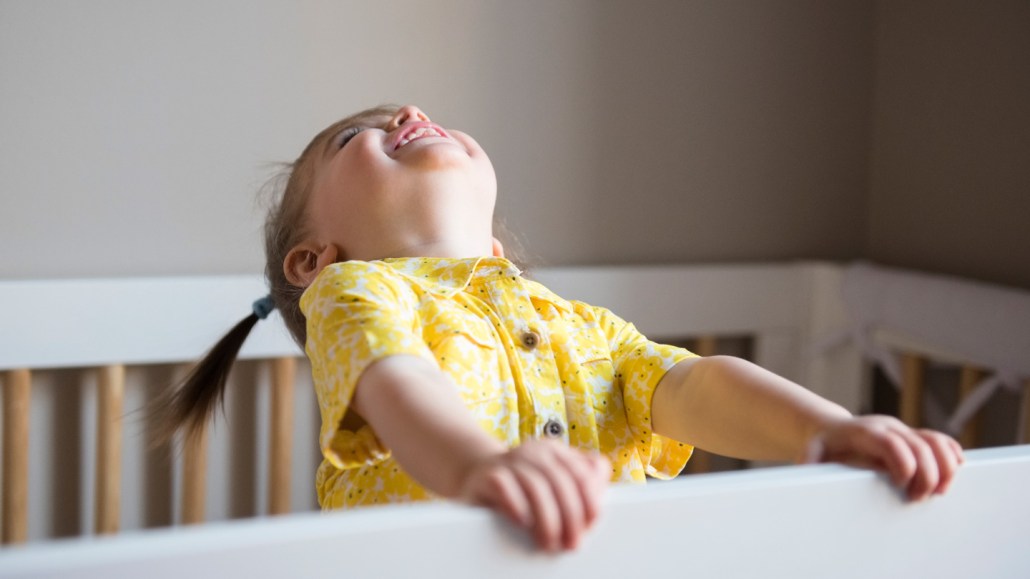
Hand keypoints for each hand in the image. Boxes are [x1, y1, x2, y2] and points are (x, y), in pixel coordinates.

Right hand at [458, 439, 609, 551]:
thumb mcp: (553, 484)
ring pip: (536, 486)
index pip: (582, 474)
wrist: (477, 478)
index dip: (589, 503)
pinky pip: (504, 487)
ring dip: (547, 519)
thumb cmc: (522, 488)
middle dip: (570, 517)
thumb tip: (597, 499)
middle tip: (570, 543)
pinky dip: (517, 505)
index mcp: (554, 451)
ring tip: (549, 542)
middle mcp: (533, 451)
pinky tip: (524, 523)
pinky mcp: (487, 475)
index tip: (589, 528)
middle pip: (561, 482)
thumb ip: (580, 485)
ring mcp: (508, 461)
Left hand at [803, 415, 963, 500]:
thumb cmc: (825, 445)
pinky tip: (955, 473)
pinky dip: (951, 455)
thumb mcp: (814, 451)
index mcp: (866, 432)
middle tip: (919, 499)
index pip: (892, 443)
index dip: (903, 464)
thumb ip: (812, 461)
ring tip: (941, 492)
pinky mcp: (914, 436)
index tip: (901, 486)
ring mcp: (903, 431)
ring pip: (935, 441)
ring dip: (946, 467)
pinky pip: (940, 441)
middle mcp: (889, 428)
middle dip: (926, 474)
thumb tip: (808, 473)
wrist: (832, 429)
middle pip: (919, 445)